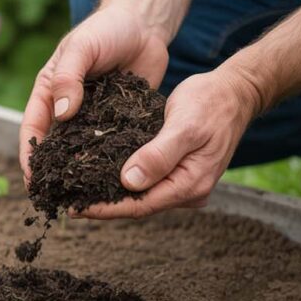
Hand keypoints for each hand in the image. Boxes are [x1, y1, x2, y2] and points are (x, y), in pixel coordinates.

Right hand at [18, 4, 170, 184]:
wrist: (144, 23)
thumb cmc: (106, 29)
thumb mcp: (82, 47)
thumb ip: (69, 78)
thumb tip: (62, 114)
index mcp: (49, 91)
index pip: (32, 129)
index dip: (29, 156)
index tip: (33, 180)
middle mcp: (68, 108)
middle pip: (55, 146)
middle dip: (53, 173)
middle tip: (57, 200)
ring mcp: (94, 116)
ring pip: (83, 150)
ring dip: (83, 173)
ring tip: (87, 199)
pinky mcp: (119, 120)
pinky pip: (112, 145)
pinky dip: (112, 162)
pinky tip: (118, 181)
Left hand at [74, 70, 260, 218]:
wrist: (235, 92)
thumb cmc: (211, 103)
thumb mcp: (184, 126)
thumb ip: (159, 155)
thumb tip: (129, 182)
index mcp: (190, 185)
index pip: (140, 206)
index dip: (105, 209)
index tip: (75, 207)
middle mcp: (187, 191)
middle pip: (137, 205)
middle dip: (102, 204)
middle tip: (66, 199)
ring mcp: (182, 183)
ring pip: (139, 194)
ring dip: (109, 192)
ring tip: (75, 189)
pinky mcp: (176, 171)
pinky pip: (145, 180)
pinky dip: (121, 178)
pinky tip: (97, 173)